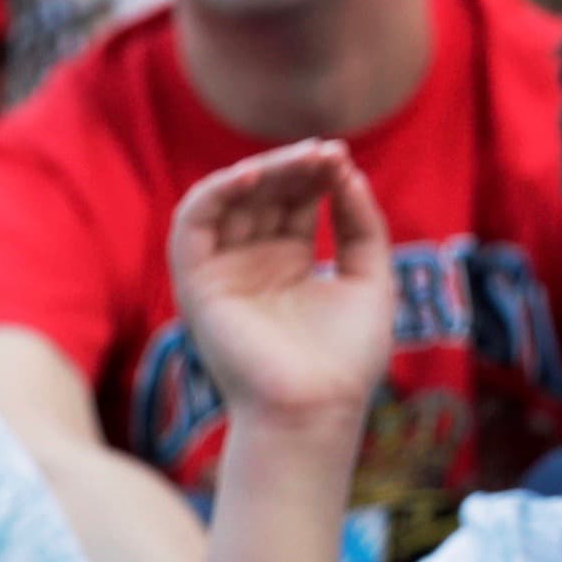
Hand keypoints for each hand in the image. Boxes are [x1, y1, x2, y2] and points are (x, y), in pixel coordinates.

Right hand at [165, 141, 396, 436]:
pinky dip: (215, 190)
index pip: (294, 199)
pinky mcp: (195, 284)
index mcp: (288, 264)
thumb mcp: (369, 276)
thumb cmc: (346, 359)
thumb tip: (347, 172)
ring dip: (262, 170)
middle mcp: (251, 264)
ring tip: (299, 159)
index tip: (342, 158)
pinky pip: (192, 223)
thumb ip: (361, 223)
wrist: (315, 409)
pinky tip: (252, 175)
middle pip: (264, 193)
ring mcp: (222, 272)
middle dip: (294, 166)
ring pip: (230, 199)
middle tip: (326, 152)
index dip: (316, 172)